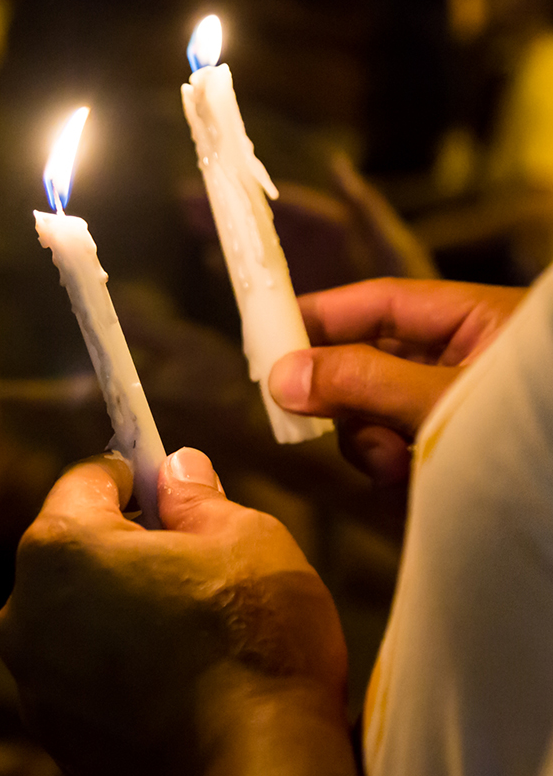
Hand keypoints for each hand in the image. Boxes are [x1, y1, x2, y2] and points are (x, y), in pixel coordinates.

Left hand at [0, 449, 355, 775]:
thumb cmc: (254, 649)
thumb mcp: (246, 539)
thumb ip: (196, 497)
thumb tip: (176, 470)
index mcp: (61, 547)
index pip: (87, 479)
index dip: (133, 474)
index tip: (163, 480)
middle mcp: (26, 610)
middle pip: (73, 550)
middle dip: (124, 545)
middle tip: (189, 558)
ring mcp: (35, 680)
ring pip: (75, 616)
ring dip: (116, 610)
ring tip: (185, 628)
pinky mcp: (56, 735)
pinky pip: (81, 675)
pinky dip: (115, 668)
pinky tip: (171, 677)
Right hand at [268, 279, 525, 486]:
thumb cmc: (536, 435)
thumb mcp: (443, 400)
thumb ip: (362, 381)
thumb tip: (281, 375)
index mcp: (477, 322)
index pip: (381, 302)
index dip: (323, 312)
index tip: (268, 332)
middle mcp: (466, 364)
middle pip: (370, 360)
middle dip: (345, 394)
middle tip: (308, 416)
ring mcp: (460, 415)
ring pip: (379, 415)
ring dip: (371, 443)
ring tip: (397, 467)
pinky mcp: (457, 461)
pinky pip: (400, 457)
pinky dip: (394, 474)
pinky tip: (412, 492)